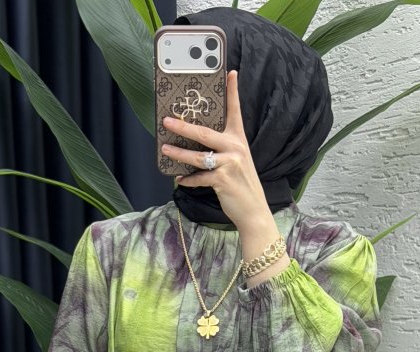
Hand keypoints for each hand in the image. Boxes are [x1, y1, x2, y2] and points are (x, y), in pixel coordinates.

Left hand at [162, 69, 269, 232]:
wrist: (254, 210)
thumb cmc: (241, 184)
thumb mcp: (237, 161)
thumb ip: (222, 149)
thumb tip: (196, 144)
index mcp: (238, 139)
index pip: (235, 110)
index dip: (232, 91)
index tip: (230, 72)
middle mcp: (235, 148)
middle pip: (204, 132)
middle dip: (183, 125)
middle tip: (167, 120)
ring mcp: (229, 163)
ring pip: (197, 155)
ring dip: (179, 153)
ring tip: (166, 149)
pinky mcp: (223, 180)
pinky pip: (199, 177)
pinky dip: (188, 179)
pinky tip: (180, 179)